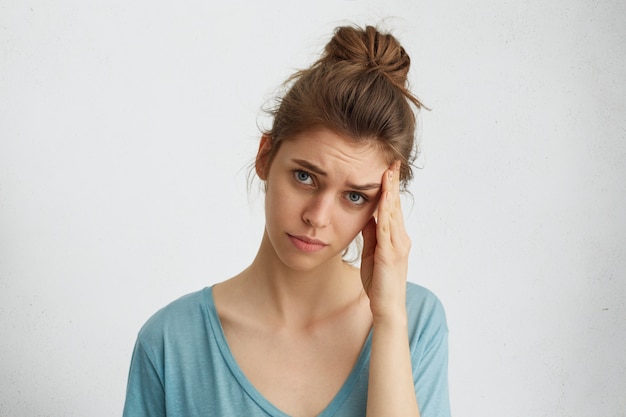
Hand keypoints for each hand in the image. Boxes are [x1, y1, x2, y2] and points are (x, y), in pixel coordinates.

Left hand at [360, 161, 410, 320]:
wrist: (387, 306)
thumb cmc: (379, 282)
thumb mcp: (371, 253)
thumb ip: (371, 234)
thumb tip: (367, 215)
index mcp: (396, 238)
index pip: (393, 208)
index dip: (390, 188)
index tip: (388, 168)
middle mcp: (401, 238)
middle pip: (396, 205)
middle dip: (393, 183)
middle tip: (392, 161)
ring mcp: (398, 246)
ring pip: (394, 213)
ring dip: (391, 192)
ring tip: (388, 172)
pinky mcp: (391, 254)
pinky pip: (388, 229)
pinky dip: (386, 212)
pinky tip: (384, 199)